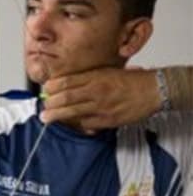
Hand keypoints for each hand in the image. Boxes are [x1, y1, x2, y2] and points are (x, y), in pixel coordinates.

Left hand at [40, 67, 159, 130]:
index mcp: (95, 77)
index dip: (51, 87)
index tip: (44, 90)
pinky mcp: (108, 120)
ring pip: (73, 112)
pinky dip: (78, 124)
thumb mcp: (107, 71)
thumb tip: (66, 83)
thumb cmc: (131, 80)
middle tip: (43, 105)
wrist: (153, 90)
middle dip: (50, 102)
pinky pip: (87, 123)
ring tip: (46, 118)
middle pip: (65, 97)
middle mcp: (96, 91)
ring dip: (56, 116)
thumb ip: (88, 78)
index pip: (66, 81)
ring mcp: (101, 107)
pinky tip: (72, 123)